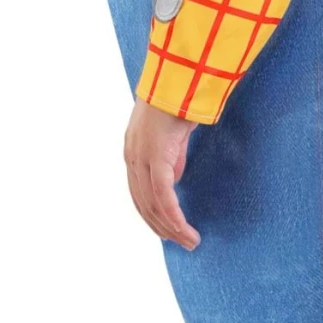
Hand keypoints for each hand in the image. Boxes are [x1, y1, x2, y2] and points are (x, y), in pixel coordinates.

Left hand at [123, 96, 201, 249]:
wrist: (178, 79)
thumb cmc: (178, 100)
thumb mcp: (172, 135)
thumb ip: (172, 157)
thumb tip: (174, 178)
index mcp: (134, 152)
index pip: (139, 193)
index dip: (153, 214)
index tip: (168, 230)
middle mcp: (133, 158)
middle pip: (143, 204)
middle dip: (162, 228)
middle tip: (182, 242)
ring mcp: (141, 159)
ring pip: (152, 205)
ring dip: (170, 227)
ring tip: (189, 241)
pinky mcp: (155, 159)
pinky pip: (163, 196)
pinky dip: (173, 216)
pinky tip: (183, 229)